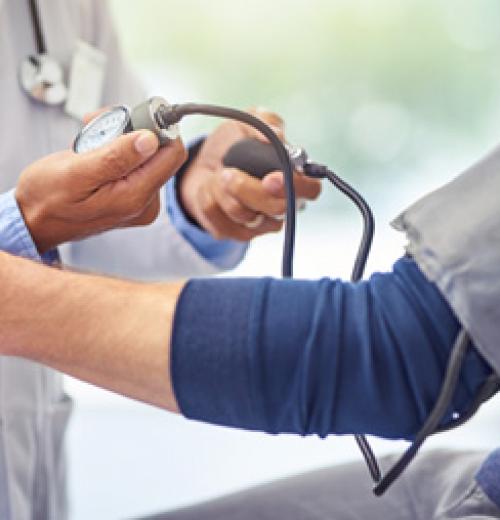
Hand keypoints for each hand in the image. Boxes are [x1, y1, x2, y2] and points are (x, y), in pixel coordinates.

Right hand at [16, 125, 186, 253]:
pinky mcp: (132, 198)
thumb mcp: (76, 173)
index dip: (156, 128)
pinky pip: (135, 165)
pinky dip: (116, 152)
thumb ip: (115, 157)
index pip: (172, 153)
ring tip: (88, 141)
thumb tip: (151, 140)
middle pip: (159, 152)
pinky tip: (94, 153)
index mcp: (136, 197)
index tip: (130, 118)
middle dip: (131, 130)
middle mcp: (145, 202)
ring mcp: (140, 202)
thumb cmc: (48, 200)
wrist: (36, 222)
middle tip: (97, 125)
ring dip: (119, 139)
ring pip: (146, 155)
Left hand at [178, 108, 321, 240]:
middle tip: (226, 173)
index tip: (270, 178)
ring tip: (216, 174)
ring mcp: (260, 223)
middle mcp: (282, 204)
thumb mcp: (246, 123)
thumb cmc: (233, 144)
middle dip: (247, 190)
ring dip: (221, 191)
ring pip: (245, 216)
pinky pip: (221, 223)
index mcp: (293, 177)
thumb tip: (277, 136)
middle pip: (277, 209)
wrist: (203, 164)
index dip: (295, 187)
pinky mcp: (236, 234)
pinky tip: (209, 188)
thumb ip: (265, 123)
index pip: (311, 189)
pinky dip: (207, 201)